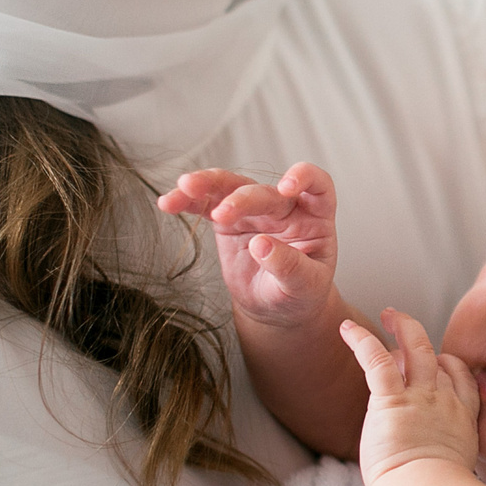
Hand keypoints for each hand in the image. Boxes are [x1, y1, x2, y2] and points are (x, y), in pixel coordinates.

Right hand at [160, 164, 341, 331]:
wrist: (277, 308)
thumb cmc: (300, 294)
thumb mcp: (304, 287)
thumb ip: (289, 266)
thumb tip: (261, 245)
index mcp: (315, 216)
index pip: (317, 184)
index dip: (304, 177)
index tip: (286, 187)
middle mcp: (285, 206)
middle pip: (263, 191)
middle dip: (242, 199)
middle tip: (222, 215)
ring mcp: (254, 210)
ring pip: (230, 186)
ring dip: (206, 184)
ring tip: (184, 188)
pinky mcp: (228, 220)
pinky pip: (206, 204)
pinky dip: (188, 201)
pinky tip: (169, 203)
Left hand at [341, 311, 480, 484]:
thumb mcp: (453, 477)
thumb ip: (447, 465)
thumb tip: (437, 478)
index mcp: (461, 422)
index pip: (461, 380)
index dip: (449, 366)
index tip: (437, 362)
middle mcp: (445, 403)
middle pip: (440, 358)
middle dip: (423, 338)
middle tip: (405, 325)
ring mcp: (421, 398)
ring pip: (416, 348)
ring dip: (402, 325)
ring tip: (387, 313)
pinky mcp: (391, 401)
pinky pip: (376, 360)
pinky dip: (361, 340)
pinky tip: (347, 329)